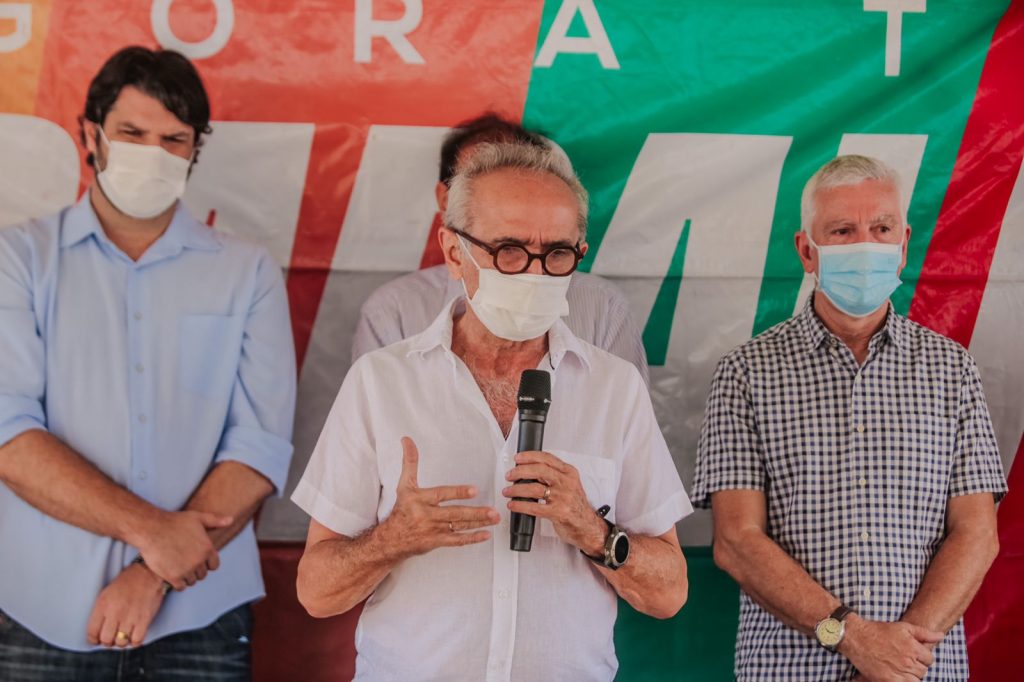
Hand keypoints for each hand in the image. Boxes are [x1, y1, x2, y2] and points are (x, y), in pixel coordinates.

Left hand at [86, 562, 166, 647]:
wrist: (148, 573)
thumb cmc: (128, 581)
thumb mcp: (106, 593)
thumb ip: (101, 612)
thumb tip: (98, 630)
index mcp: (103, 605)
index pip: (92, 632)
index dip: (94, 639)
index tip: (97, 639)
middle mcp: (115, 613)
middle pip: (106, 640)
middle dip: (108, 641)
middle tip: (112, 637)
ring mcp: (130, 617)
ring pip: (121, 642)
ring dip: (122, 642)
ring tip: (124, 635)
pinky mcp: (144, 619)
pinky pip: (137, 640)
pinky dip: (135, 641)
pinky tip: (135, 635)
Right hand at [136, 509, 231, 590]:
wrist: (152, 529)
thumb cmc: (174, 521)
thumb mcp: (197, 517)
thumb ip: (215, 520)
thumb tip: (231, 520)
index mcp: (207, 549)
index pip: (214, 565)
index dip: (206, 563)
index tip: (197, 558)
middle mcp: (199, 561)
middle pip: (202, 574)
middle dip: (195, 569)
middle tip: (184, 561)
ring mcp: (186, 570)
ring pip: (192, 581)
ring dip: (186, 576)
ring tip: (178, 566)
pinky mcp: (173, 577)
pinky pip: (181, 587)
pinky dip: (178, 583)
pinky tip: (172, 573)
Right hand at [376, 437, 498, 557]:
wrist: (392, 539)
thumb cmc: (402, 509)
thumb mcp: (404, 485)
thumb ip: (410, 462)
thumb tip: (407, 440)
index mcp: (420, 499)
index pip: (442, 494)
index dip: (458, 492)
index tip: (474, 490)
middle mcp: (428, 515)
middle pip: (455, 513)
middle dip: (475, 513)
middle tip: (493, 511)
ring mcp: (434, 530)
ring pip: (459, 526)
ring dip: (479, 523)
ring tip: (494, 518)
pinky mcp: (437, 542)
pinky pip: (457, 541)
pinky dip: (472, 538)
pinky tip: (485, 535)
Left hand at [503, 450, 606, 554]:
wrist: (587, 526)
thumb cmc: (575, 505)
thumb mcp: (569, 484)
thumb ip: (553, 476)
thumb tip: (528, 470)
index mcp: (569, 473)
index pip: (547, 458)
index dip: (529, 456)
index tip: (517, 458)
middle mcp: (567, 483)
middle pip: (539, 470)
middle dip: (520, 471)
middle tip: (509, 475)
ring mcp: (563, 497)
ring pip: (534, 488)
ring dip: (516, 489)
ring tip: (507, 491)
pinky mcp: (558, 512)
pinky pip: (534, 507)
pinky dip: (520, 505)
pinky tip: (513, 505)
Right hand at [839, 615, 943, 680]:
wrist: (857, 636)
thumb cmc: (879, 630)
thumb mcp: (903, 627)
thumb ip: (925, 633)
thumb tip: (941, 636)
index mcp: (913, 648)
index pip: (929, 659)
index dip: (922, 657)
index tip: (914, 654)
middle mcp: (907, 661)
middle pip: (923, 671)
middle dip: (917, 666)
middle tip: (906, 660)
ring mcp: (898, 672)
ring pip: (915, 680)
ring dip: (911, 675)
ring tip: (901, 668)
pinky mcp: (887, 680)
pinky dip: (903, 680)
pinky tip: (898, 675)